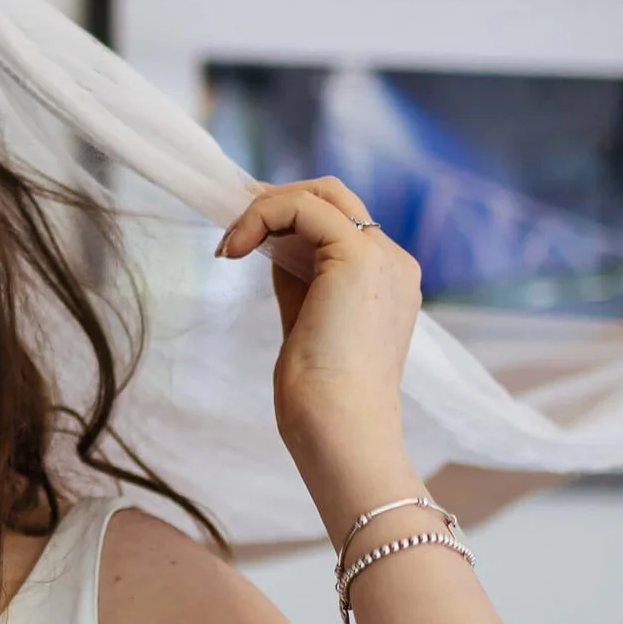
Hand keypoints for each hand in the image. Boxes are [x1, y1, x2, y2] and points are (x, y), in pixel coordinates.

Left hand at [215, 176, 422, 449]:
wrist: (340, 429)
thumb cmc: (321, 396)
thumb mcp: (306, 321)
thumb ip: (298, 279)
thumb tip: (269, 244)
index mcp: (388, 279)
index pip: (341, 223)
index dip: (289, 217)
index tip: (244, 235)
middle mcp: (393, 261)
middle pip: (335, 196)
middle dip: (277, 201)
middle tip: (233, 227)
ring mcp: (381, 257)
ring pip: (321, 193)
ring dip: (265, 208)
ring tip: (229, 244)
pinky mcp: (356, 256)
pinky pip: (303, 208)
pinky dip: (262, 217)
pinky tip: (234, 249)